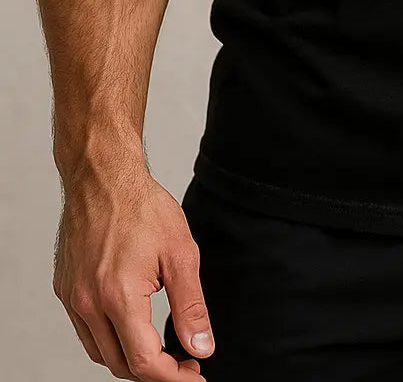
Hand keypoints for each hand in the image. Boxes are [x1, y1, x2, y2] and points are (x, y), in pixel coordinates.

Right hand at [52, 159, 213, 378]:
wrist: (102, 176)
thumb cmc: (143, 206)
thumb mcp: (181, 253)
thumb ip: (191, 306)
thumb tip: (201, 347)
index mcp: (119, 296)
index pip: (145, 362)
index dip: (173, 377)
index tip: (195, 375)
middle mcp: (89, 303)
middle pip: (122, 365)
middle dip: (156, 372)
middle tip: (185, 361)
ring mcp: (73, 298)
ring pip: (102, 353)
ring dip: (132, 359)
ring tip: (162, 347)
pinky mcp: (65, 290)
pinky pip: (87, 332)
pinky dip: (110, 339)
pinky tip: (133, 325)